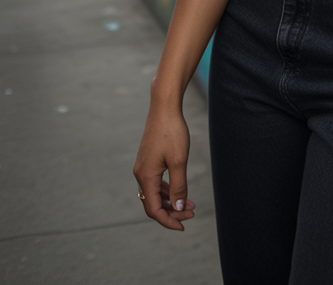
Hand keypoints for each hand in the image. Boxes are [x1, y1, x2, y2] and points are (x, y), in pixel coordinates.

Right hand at [133, 104, 196, 229]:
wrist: (164, 107)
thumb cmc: (172, 132)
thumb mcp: (179, 161)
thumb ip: (179, 187)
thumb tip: (179, 209)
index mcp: (146, 176)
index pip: (154, 209)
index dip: (168, 221)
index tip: (183, 226)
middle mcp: (140, 174)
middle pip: (153, 204)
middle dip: (172, 212)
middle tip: (192, 214)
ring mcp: (143, 167)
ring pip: (154, 194)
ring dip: (170, 202)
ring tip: (190, 204)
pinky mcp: (148, 160)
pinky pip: (155, 183)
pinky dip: (166, 190)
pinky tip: (179, 190)